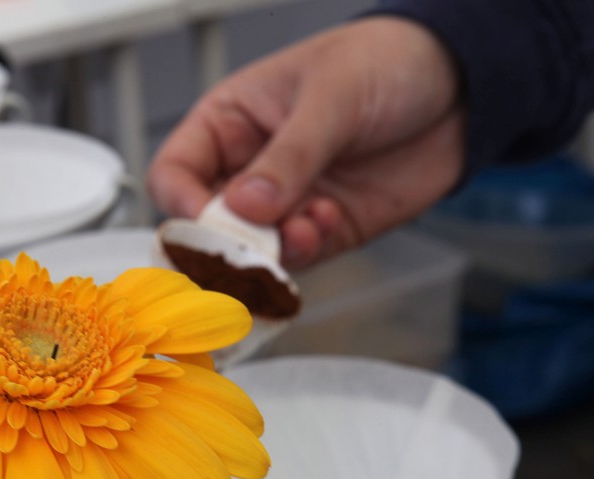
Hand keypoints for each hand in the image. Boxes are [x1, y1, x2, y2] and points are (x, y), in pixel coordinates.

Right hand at [147, 17, 464, 269]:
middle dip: (226, 241)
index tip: (210, 220)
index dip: (182, 203)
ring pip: (249, 250)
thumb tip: (245, 207)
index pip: (175, 174)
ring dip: (271, 251)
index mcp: (228, 123)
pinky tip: (327, 219)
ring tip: (305, 226)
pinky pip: (296, 258)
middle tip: (252, 247)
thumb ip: (289, 155)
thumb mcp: (331, 96)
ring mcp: (284, 204)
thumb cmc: (384, 62)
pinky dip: (305, 252)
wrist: (462, 86)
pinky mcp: (322, 229)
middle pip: (205, 224)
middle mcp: (247, 168)